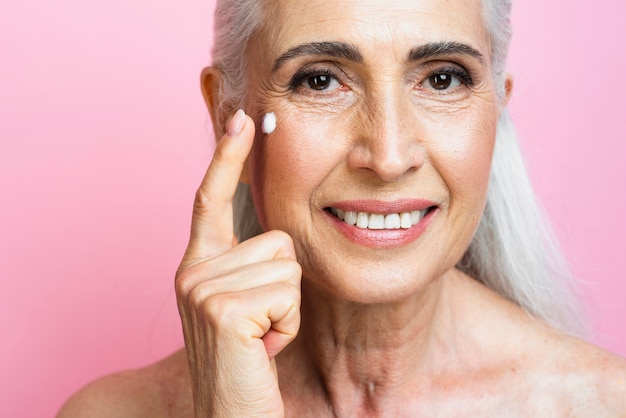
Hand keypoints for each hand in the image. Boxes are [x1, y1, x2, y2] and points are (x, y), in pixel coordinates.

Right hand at [175, 109, 301, 416]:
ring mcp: (203, 288)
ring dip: (287, 308)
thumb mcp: (244, 304)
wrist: (230, 414)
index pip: (211, 199)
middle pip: (279, 240)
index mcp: (198, 265)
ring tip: (259, 338)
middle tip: (260, 325)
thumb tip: (277, 234)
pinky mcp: (224, 308)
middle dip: (285, 287)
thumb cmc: (244, 361)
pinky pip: (288, 294)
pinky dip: (286, 325)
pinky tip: (260, 348)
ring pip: (288, 267)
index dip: (227, 157)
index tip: (242, 118)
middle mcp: (192, 270)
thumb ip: (249, 265)